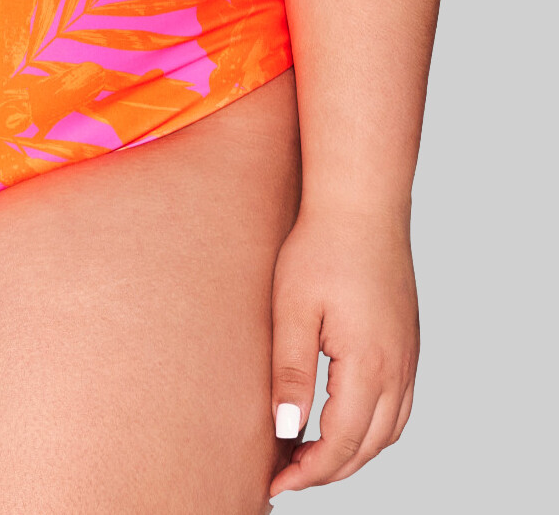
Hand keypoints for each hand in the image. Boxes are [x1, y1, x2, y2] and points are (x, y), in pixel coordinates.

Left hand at [269, 206, 418, 495]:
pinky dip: (373, 427)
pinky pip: (398, 406)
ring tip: (310, 455)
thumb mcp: (292, 309)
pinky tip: (343, 421)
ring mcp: (408, 356)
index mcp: (369, 365)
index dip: (308, 472)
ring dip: (353, 452)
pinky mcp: (407, 342)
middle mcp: (397, 368)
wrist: (361, 202)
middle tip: (286, 475)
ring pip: (389, 431)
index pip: (342, 444)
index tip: (276, 482)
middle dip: (329, 470)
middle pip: (369, 447)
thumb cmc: (321, 247)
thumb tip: (285, 433)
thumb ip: (290, 374)